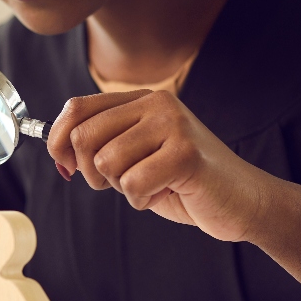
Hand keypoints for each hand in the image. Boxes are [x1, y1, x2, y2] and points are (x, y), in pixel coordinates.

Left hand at [47, 90, 276, 242]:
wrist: (241, 201)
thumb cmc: (185, 182)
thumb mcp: (137, 156)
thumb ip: (104, 145)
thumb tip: (58, 149)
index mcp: (141, 99)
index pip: (77, 109)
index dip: (58, 141)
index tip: (67, 167)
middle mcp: (157, 103)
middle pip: (84, 137)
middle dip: (92, 172)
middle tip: (121, 183)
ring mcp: (173, 124)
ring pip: (107, 163)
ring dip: (124, 188)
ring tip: (153, 186)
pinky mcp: (185, 153)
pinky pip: (132, 184)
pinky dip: (142, 200)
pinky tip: (166, 193)